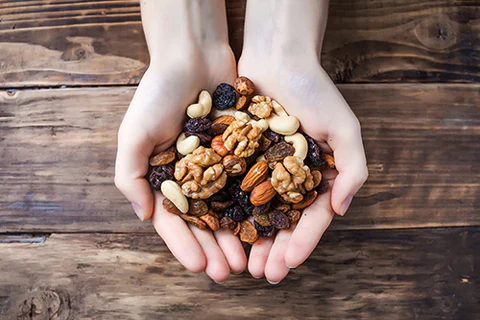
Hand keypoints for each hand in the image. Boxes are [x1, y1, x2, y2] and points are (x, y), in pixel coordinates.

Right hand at [115, 0, 246, 282]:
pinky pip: (249, 181)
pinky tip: (266, 222)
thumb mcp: (133, 133)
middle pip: (204, 220)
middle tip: (229, 271)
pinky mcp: (241, 150)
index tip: (199, 267)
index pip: (174, 220)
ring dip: (237, 233)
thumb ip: (129, 176)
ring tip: (249, 258)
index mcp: (164, 176)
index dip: (185, 245)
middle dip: (214, 247)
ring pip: (229, 206)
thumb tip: (144, 215)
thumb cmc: (158, 93)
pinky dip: (255, 203)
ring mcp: (217, 164)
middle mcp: (192, 175)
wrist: (193, 55)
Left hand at [238, 55, 367, 283]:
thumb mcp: (344, 128)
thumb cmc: (315, 90)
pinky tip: (220, 231)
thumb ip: (352, 168)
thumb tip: (343, 209)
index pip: (312, 218)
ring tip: (240, 264)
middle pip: (282, 222)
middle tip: (261, 274)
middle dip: (274, 250)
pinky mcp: (239, 157)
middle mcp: (289, 177)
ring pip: (255, 212)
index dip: (303, 243)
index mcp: (317, 176)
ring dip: (250, 240)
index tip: (288, 264)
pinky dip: (228, 211)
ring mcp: (263, 169)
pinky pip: (232, 188)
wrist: (277, 57)